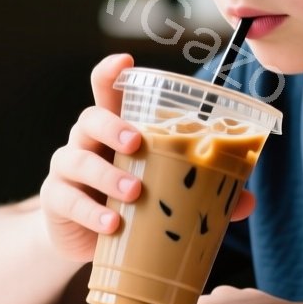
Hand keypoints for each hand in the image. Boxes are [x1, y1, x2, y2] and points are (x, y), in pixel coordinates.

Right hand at [37, 55, 255, 262]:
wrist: (88, 242)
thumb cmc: (128, 201)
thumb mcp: (159, 188)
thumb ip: (199, 188)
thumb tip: (246, 199)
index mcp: (114, 130)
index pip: (105, 90)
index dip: (110, 73)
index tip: (125, 61)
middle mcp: (86, 143)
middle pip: (89, 118)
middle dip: (112, 125)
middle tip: (137, 141)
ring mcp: (66, 171)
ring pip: (76, 159)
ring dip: (107, 174)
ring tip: (134, 192)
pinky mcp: (56, 202)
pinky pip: (67, 200)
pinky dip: (91, 212)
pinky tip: (111, 224)